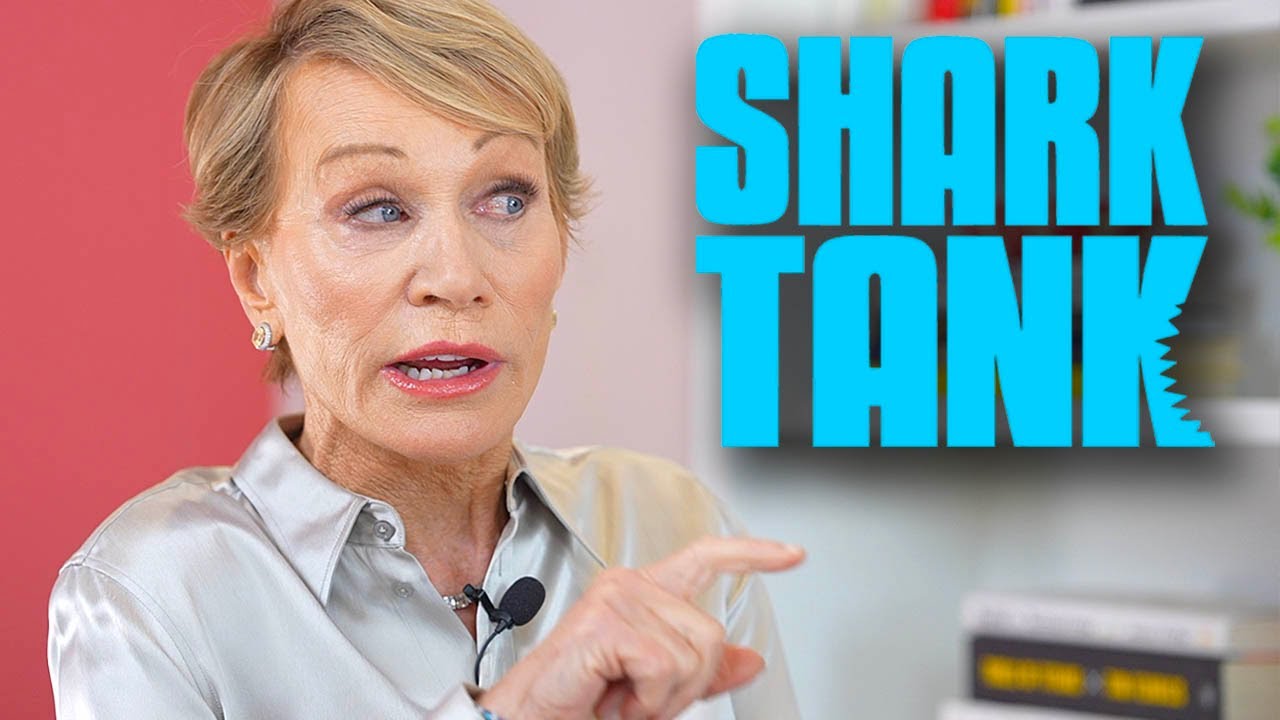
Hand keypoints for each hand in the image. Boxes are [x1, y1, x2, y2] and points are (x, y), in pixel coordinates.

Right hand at [476, 536, 804, 719]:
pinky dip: (646, 699)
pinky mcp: (608, 620)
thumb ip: (703, 671)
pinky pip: (664, 666)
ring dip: (663, 695)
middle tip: (638, 696)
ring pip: (693, 653)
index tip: (792, 555)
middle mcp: (630, 585)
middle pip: (711, 632)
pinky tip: (615, 695)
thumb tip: (751, 660)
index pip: (706, 558)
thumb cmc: (583, 700)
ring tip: (623, 696)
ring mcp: (618, 597)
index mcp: (643, 592)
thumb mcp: (658, 689)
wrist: (532, 719)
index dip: (753, 555)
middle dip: (686, 683)